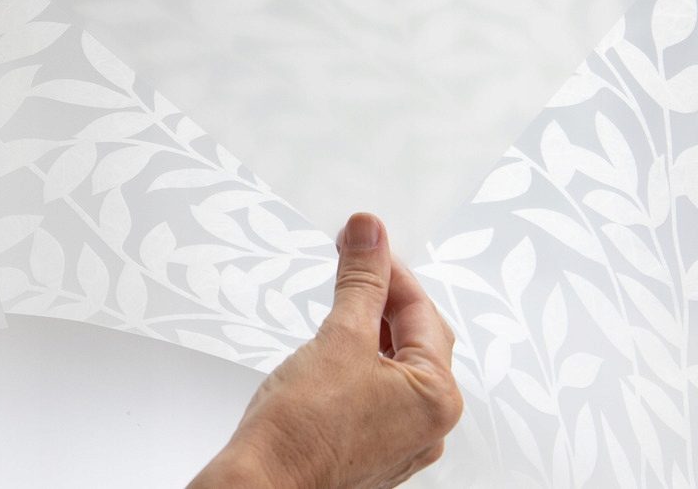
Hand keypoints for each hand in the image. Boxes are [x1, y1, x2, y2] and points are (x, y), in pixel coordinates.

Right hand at [189, 213, 462, 488]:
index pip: (421, 311)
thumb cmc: (301, 432)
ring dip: (371, 327)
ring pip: (395, 365)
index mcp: (437, 398)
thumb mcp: (340, 337)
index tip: (365, 238)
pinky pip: (377, 392)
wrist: (260, 485)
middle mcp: (428, 425)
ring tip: (342, 300)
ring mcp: (400, 442)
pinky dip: (361, 361)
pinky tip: (336, 347)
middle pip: (414, 337)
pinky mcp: (370, 450)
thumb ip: (362, 280)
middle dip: (384, 296)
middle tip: (354, 260)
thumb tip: (370, 234)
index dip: (389, 268)